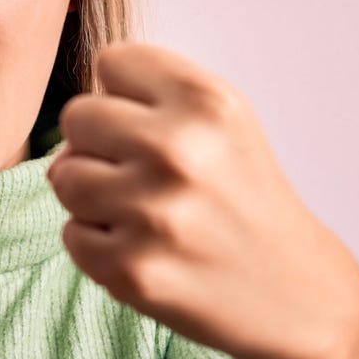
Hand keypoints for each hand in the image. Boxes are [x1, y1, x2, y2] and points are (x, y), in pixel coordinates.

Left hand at [47, 42, 358, 358]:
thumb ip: (142, 106)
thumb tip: (62, 152)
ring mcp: (152, 213)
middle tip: (144, 177)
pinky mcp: (130, 270)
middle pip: (76, 118)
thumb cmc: (242, 201)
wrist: (296, 295)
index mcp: (207, 101)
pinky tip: (146, 252)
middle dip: (99, 145)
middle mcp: (179, 150)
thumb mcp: (220, 126)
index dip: (124, 97)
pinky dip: (98, 246)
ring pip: (64, 178)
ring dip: (92, 198)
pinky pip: (71, 235)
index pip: (112, 63)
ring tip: (144, 215)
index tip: (154, 127)